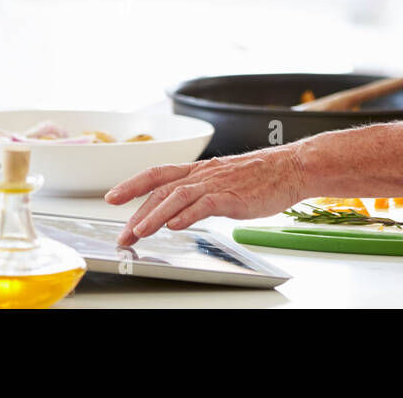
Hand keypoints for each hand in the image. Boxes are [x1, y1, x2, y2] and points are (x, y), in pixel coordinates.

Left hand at [104, 146, 308, 245]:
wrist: (291, 168)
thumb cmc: (262, 176)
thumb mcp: (223, 181)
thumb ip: (200, 194)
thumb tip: (179, 212)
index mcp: (199, 170)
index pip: (157, 174)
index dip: (132, 184)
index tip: (111, 197)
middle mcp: (203, 174)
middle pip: (161, 188)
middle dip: (136, 211)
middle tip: (122, 233)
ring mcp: (217, 183)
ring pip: (177, 195)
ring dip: (155, 214)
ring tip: (139, 232)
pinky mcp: (233, 196)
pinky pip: (205, 204)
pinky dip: (187, 214)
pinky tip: (175, 225)